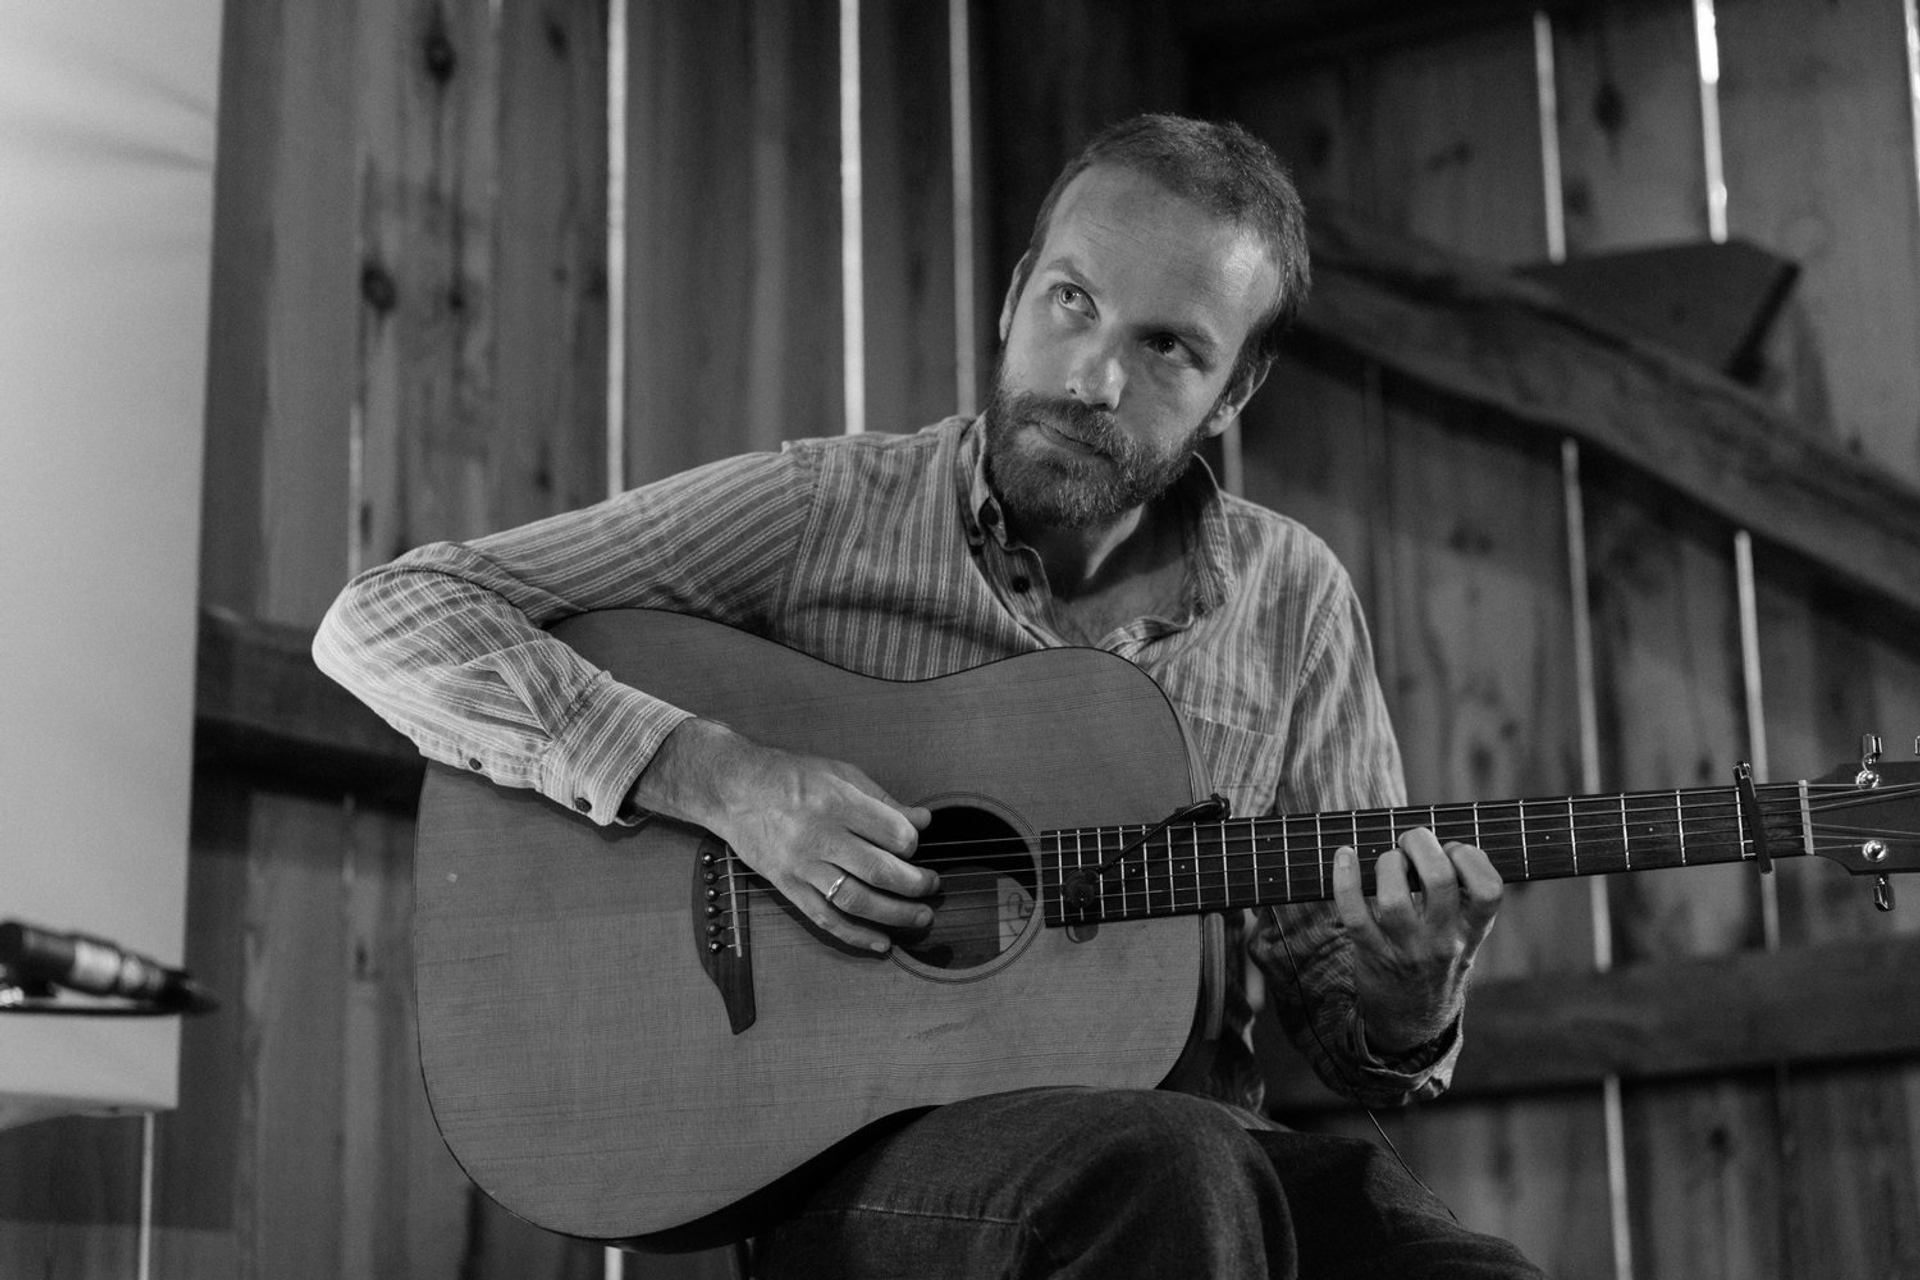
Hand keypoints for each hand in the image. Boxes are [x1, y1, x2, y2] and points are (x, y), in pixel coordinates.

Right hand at [633, 719, 935, 952]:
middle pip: (878, 871)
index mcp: (837, 802)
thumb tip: (922, 821)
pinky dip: (856, 935)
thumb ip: (883, 799)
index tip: (914, 845)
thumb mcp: (840, 773)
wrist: (734, 789)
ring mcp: (802, 866)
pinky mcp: (788, 886)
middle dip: (915, 884)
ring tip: (920, 917)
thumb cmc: (790, 776)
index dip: (913, 843)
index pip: (892, 833)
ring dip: (895, 914)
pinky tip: (881, 943)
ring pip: (855, 900)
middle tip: (932, 886)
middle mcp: (819, 837)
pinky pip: (824, 918)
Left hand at [1331, 827, 1500, 1054]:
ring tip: (1388, 860)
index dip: (1470, 856)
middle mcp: (1443, 940)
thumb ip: (1465, 894)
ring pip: (1393, 897)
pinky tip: (1345, 855)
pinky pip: (1353, 913)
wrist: (1412, 1017)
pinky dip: (1344, 878)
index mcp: (1472, 929)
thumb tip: (1440, 841)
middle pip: (1438, 880)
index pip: (1488, 889)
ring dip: (1386, 863)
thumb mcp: (1467, 933)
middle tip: (1411, 841)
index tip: (1453, 850)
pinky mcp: (1372, 954)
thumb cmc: (1438, 957)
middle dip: (1421, 844)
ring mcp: (1406, 949)